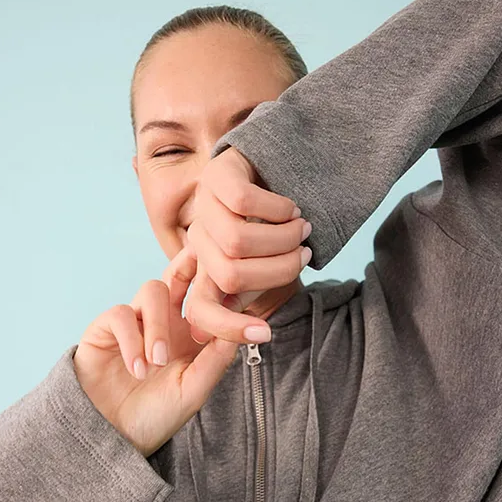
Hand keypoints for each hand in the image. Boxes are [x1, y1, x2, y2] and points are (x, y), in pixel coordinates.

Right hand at [72, 245, 238, 458]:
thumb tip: (247, 325)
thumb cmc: (157, 417)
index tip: (232, 295)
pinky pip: (120, 314)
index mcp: (190, 333)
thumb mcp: (194, 389)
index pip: (206, 294)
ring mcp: (135, 322)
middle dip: (190, 265)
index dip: (219, 285)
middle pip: (178, 272)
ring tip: (157, 363)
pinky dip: (132, 339)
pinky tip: (137, 369)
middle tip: (203, 273)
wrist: (114, 439)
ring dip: (158, 326)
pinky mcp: (105, 329)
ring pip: (152, 290)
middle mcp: (163, 321)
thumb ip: (217, 358)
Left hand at [183, 146, 311, 343]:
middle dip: (277, 272)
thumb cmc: (271, 226)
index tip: (266, 334)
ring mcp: (203, 204)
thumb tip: (253, 333)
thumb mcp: (260, 264)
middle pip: (230, 275)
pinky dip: (277, 210)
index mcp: (203, 267)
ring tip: (302, 230)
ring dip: (282, 240)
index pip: (200, 309)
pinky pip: (245, 202)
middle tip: (304, 256)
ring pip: (238, 241)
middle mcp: (197, 237)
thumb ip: (252, 291)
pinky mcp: (217, 174)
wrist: (272, 166)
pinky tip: (291, 209)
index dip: (229, 328)